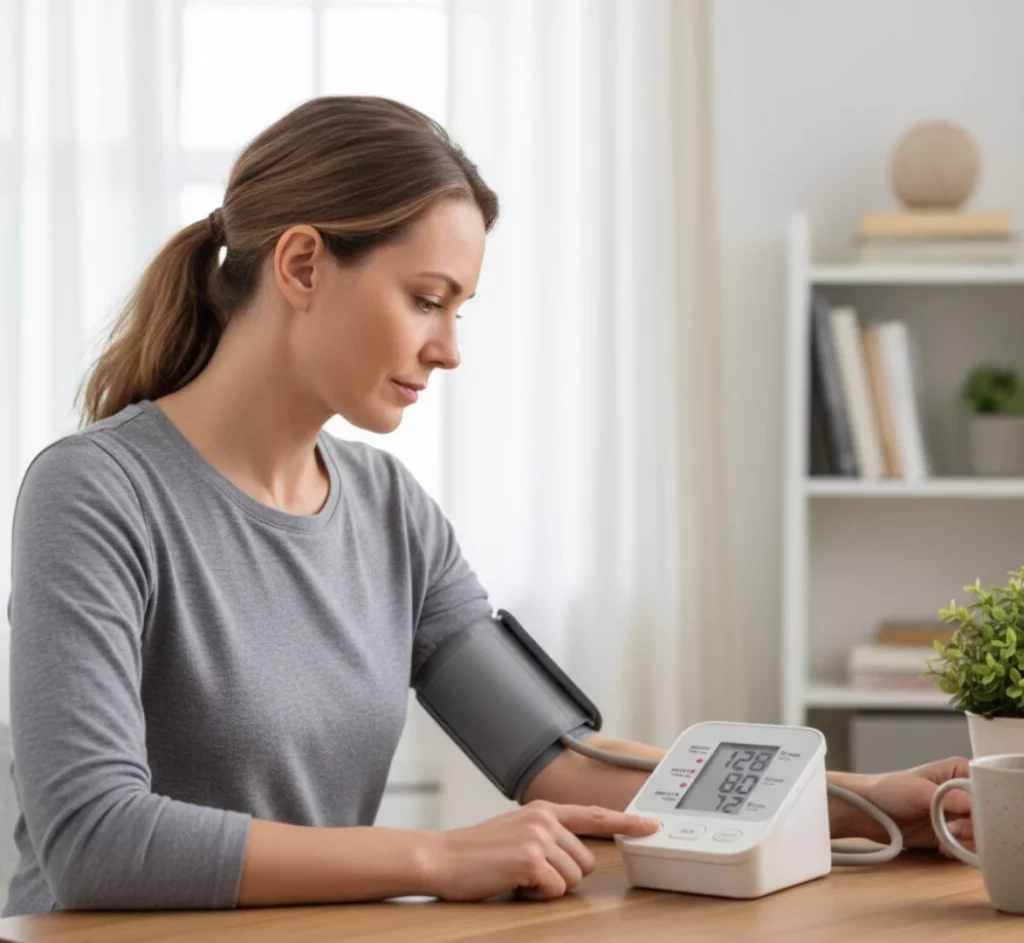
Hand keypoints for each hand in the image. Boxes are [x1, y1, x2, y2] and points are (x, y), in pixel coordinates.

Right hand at [421, 800, 658, 900]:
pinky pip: (555, 890)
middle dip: (563, 876)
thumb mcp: (517, 831)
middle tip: (529, 873)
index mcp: (544, 809)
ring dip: (548, 887)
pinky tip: (513, 884)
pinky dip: (536, 896)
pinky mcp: (530, 858)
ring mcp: (538, 836)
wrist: (441, 858)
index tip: (651, 826)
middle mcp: (545, 818)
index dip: (626, 822)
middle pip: (586, 862)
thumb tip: (575, 858)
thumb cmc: (477, 852)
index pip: (594, 815)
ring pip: (573, 878)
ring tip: (518, 877)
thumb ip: (548, 835)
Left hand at [853, 757, 973, 857]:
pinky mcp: (951, 836)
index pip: (985, 788)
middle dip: (973, 826)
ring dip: (966, 840)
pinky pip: (967, 847)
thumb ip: (947, 797)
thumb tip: (973, 804)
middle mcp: (962, 794)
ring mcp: (957, 816)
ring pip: (979, 833)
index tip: (968, 813)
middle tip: (953, 829)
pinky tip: (943, 847)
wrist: (868, 812)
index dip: (981, 803)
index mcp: (958, 772)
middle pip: (986, 814)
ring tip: (945, 837)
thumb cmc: (888, 790)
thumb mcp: (919, 790)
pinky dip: (959, 851)